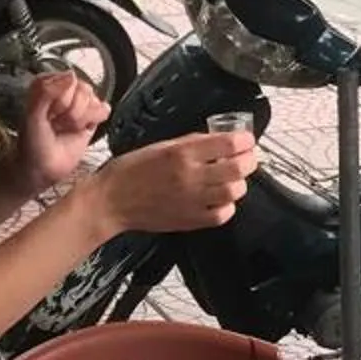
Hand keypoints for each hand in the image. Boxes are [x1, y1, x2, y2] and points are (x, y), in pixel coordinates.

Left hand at [15, 72, 108, 194]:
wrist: (42, 168)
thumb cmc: (32, 144)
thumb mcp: (32, 115)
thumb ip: (46, 92)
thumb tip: (70, 75)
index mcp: (47, 83)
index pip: (67, 79)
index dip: (61, 99)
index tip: (49, 114)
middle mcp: (64, 90)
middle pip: (83, 89)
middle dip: (71, 112)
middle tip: (56, 123)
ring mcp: (79, 103)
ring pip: (94, 99)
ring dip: (79, 119)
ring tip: (65, 128)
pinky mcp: (91, 116)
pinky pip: (104, 109)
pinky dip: (93, 121)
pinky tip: (80, 129)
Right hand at [94, 131, 256, 234]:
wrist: (111, 200)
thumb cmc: (129, 172)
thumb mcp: (160, 146)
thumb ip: (191, 143)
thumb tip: (216, 140)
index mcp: (182, 153)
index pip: (229, 143)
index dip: (245, 140)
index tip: (247, 140)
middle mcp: (190, 176)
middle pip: (238, 168)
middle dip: (249, 160)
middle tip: (248, 158)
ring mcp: (192, 200)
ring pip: (234, 192)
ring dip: (240, 183)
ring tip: (234, 178)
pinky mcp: (190, 220)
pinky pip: (221, 215)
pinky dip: (228, 206)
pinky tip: (222, 200)